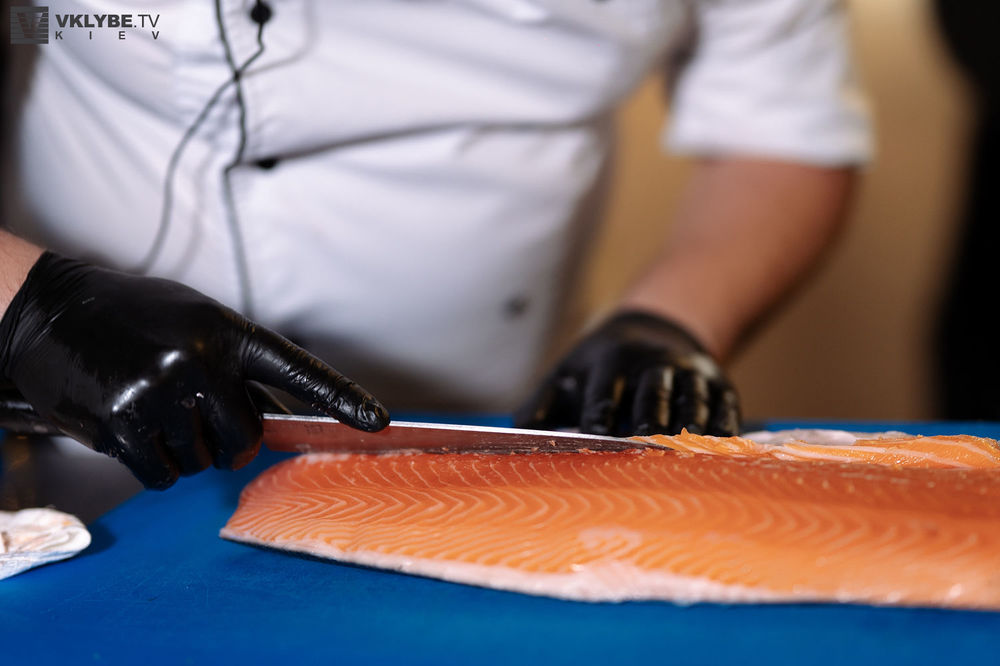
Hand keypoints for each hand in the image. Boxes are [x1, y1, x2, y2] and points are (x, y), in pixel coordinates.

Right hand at [0, 252, 388, 488]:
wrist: (51, 313)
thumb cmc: (134, 318)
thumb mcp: (196, 324)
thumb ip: (237, 369)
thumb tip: (275, 426)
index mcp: (225, 331)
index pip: (296, 370)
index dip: (341, 397)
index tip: (379, 421)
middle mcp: (197, 360)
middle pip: (247, 438)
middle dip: (229, 440)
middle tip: (199, 417)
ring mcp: (158, 393)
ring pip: (204, 461)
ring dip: (187, 450)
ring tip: (156, 409)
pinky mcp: (120, 424)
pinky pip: (164, 475)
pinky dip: (157, 467)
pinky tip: (136, 431)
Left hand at [514, 311, 739, 436]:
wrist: (655, 332)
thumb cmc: (599, 369)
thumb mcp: (568, 376)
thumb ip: (541, 406)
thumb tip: (514, 435)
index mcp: (613, 361)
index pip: (606, 389)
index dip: (600, 413)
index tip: (595, 436)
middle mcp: (655, 364)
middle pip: (653, 394)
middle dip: (649, 418)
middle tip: (645, 444)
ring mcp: (692, 375)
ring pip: (693, 401)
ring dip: (690, 426)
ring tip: (686, 454)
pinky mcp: (720, 386)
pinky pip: (726, 408)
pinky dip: (726, 430)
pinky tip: (722, 453)